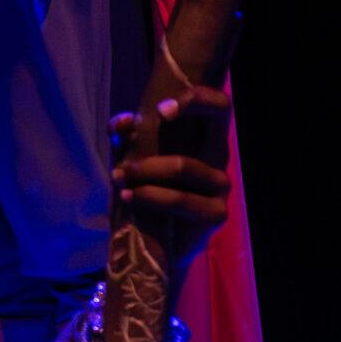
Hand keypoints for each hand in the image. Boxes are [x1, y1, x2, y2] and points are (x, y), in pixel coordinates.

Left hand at [111, 84, 232, 264]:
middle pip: (214, 124)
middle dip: (178, 116)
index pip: (219, 104)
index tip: (161, 110)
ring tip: (119, 177)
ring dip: (146, 170)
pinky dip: (151, 196)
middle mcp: (219, 156)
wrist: (154, 243)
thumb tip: (121, 123)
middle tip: (131, 148)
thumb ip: (126, 136)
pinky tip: (129, 197)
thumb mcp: (133, 157)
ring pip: (184, 165)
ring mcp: (221, 185)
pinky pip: (182, 200)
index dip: (198, 98)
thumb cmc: (146, 189)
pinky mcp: (216, 213)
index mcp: (205, 136)